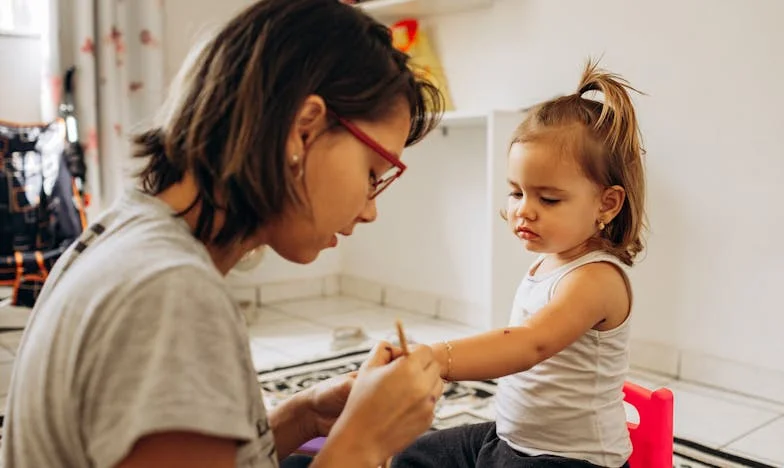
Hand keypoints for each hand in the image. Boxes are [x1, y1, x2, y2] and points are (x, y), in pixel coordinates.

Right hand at [314, 341, 443, 466]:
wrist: (362, 439)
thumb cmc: (361, 403)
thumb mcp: (367, 369)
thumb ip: (382, 350)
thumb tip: (393, 345)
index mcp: (408, 369)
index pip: (425, 350)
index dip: (415, 351)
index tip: (406, 356)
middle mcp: (422, 385)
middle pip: (434, 366)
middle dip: (422, 365)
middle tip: (405, 372)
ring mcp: (428, 404)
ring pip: (436, 384)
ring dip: (425, 382)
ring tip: (404, 389)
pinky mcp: (429, 419)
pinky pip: (431, 402)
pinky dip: (422, 400)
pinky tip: (403, 405)